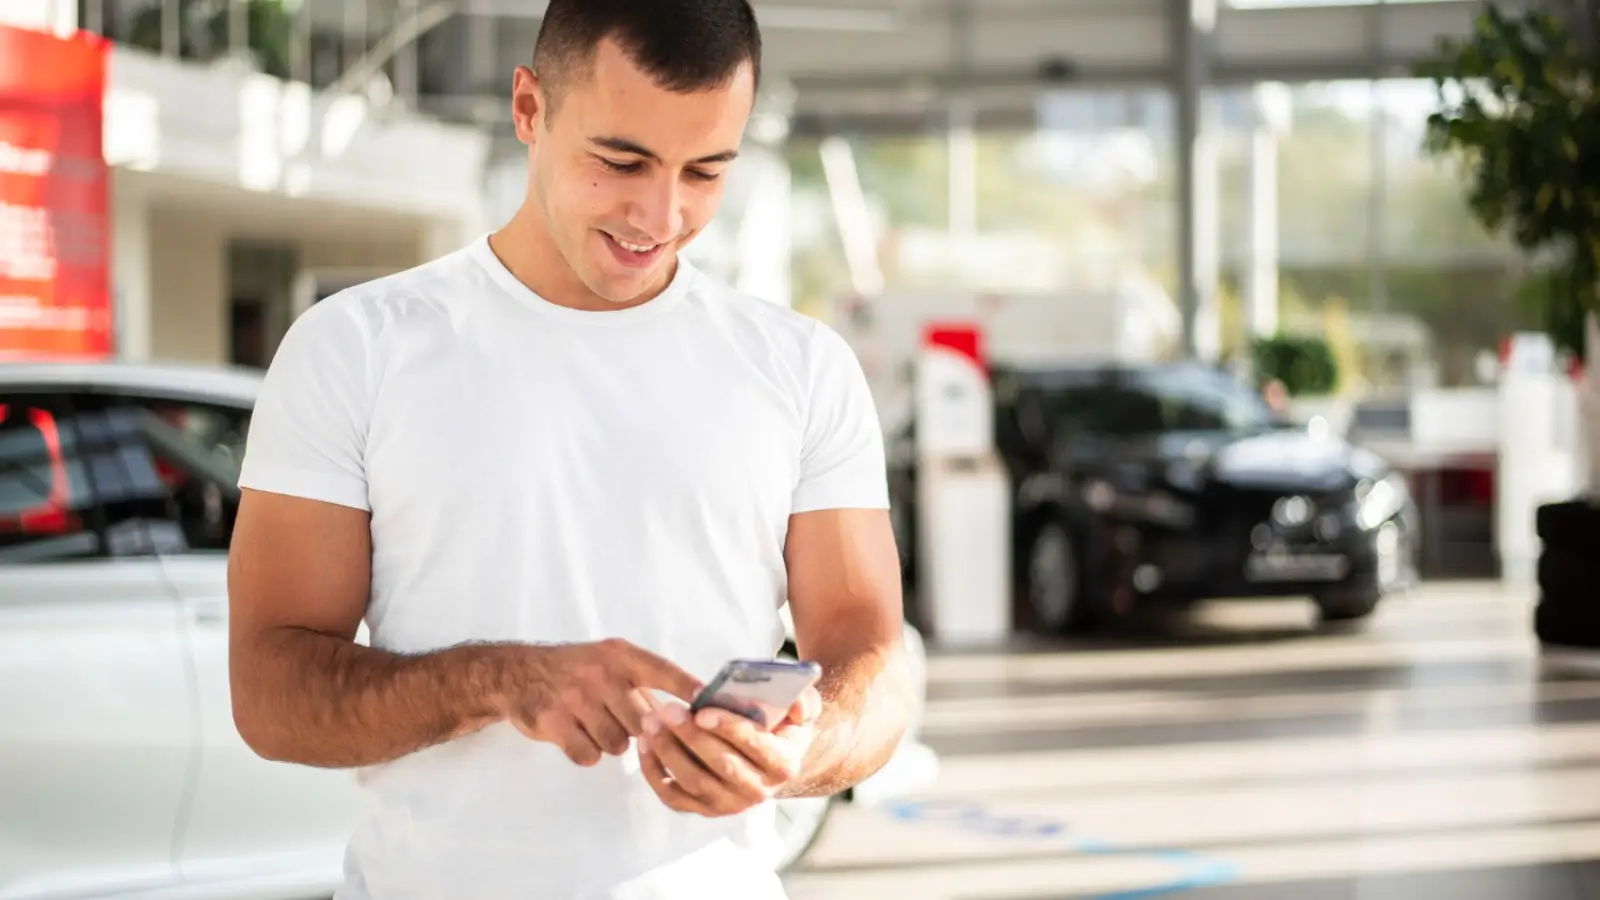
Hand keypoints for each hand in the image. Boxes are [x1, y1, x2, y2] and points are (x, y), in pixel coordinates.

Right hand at [499, 638, 702, 767]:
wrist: (517, 673)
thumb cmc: (575, 670)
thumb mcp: (608, 660)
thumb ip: (642, 683)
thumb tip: (688, 713)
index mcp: (620, 656)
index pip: (662, 671)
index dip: (688, 688)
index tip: (710, 703)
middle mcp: (600, 673)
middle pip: (643, 723)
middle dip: (636, 729)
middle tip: (617, 718)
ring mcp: (575, 697)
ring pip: (617, 744)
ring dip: (609, 742)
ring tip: (592, 723)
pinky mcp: (554, 722)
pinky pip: (589, 755)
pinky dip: (585, 752)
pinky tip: (574, 734)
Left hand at [637, 687, 822, 816]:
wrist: (770, 756)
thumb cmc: (780, 723)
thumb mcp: (801, 708)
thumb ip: (805, 702)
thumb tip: (796, 707)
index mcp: (784, 764)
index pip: (756, 747)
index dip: (729, 729)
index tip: (703, 710)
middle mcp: (758, 791)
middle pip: (721, 765)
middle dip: (691, 736)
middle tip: (667, 709)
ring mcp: (728, 804)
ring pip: (693, 781)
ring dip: (668, 751)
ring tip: (650, 721)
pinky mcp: (702, 808)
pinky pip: (672, 795)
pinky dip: (654, 772)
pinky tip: (643, 743)